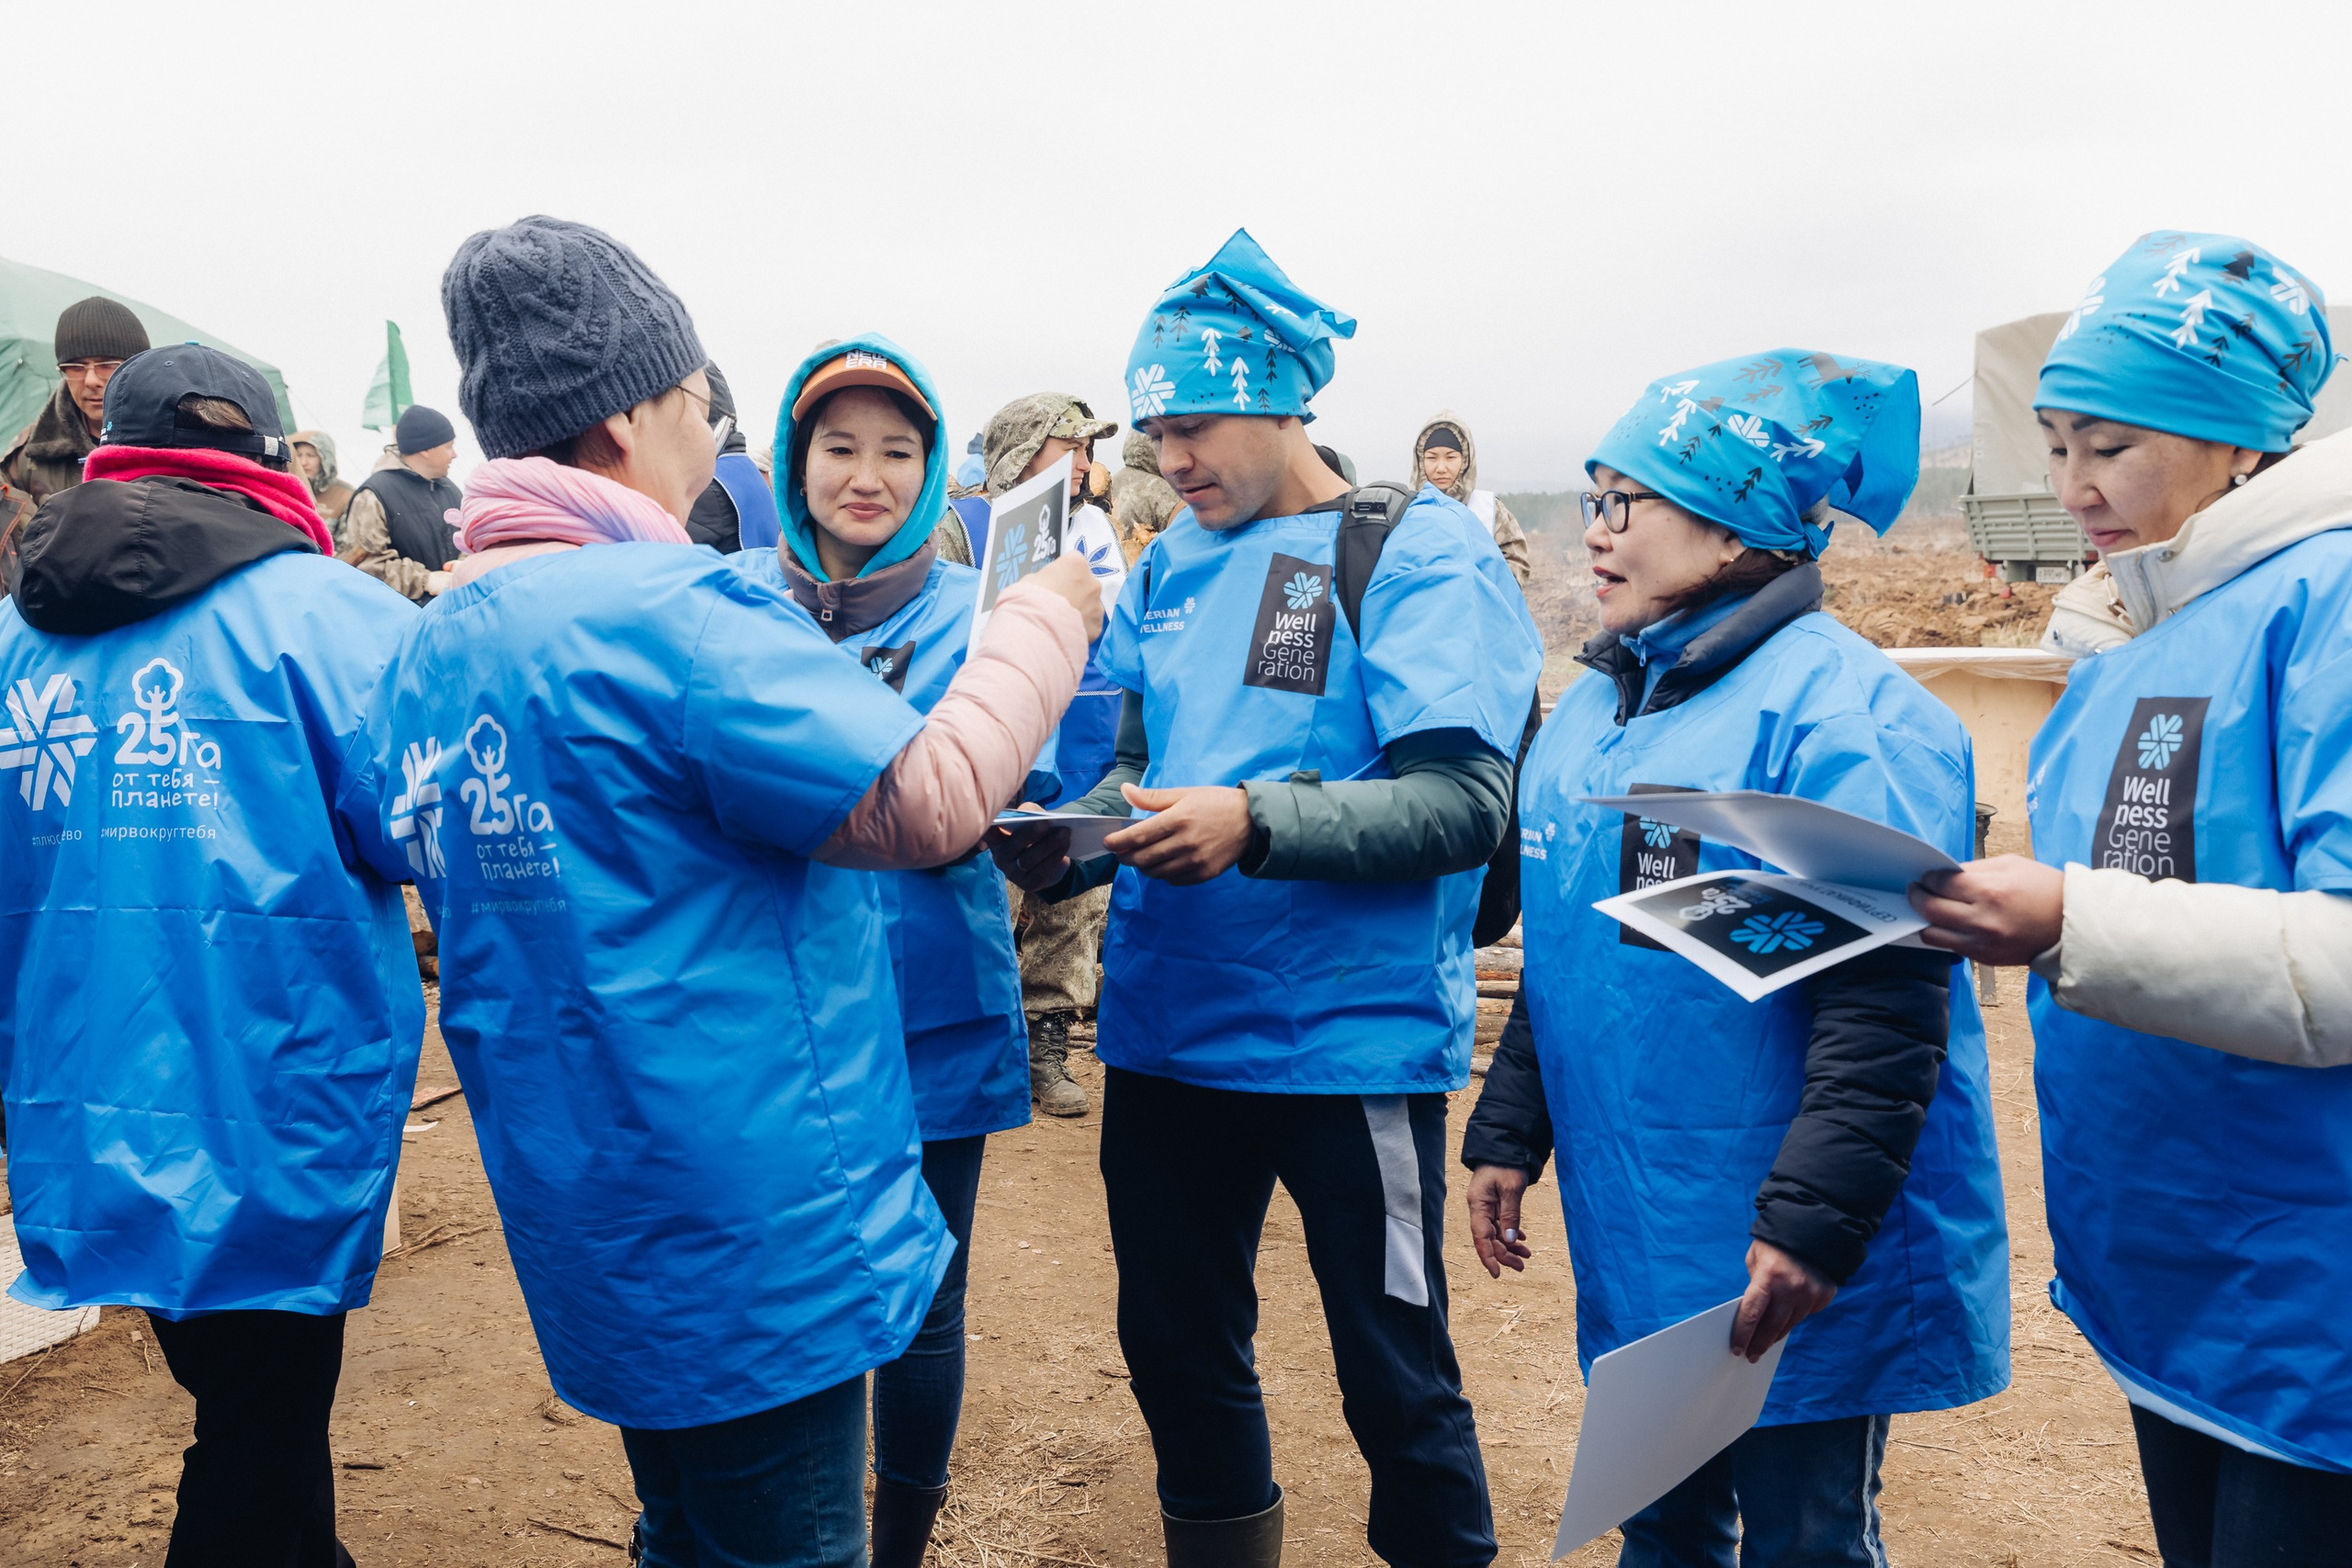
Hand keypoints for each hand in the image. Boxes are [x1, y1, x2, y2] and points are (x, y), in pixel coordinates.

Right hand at [987, 803, 1072, 892]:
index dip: (989, 828)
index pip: (987, 834)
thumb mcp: (1032, 818)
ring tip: (1065, 832)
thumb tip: (1031, 812)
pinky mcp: (1028, 885)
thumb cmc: (1037, 834)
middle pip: (1012, 846)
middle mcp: (1000, 858)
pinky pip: (1040, 872)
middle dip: (1029, 834)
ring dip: (1048, 845)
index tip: (993, 819)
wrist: (1051, 860)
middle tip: (1046, 822)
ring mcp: (1012, 874)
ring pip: (1028, 860)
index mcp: (996, 840)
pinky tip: (1065, 845)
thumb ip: (1028, 810)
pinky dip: (1054, 857)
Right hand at [1025, 552, 1105, 641]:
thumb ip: (1045, 579)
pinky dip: (1082, 627)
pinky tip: (1067, 631)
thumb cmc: (1030, 600)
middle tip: (1057, 603)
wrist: (1036, 630)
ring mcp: (1097, 605)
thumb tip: (1046, 585)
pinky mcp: (1097, 626)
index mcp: (1076, 563)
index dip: (1061, 574)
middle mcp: (1092, 582)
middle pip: (1085, 583)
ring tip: (1061, 620)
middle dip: (1075, 591)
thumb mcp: (1031, 580)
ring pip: (1091, 605)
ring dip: (1080, 609)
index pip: (1073, 562)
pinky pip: (1090, 624)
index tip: (1053, 583)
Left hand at [1102, 783, 1252, 884]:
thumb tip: (1125, 791)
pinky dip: (1163, 874)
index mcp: (1179, 818)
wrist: (1252, 821)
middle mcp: (1186, 842)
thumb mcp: (1184, 794)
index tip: (1108, 843)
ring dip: (1143, 867)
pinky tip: (1164, 864)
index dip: (1118, 842)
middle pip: (1143, 858)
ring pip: (1157, 872)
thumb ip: (1152, 797)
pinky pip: (1174, 880)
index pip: (1139, 836)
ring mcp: (1196, 860)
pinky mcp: (1204, 873)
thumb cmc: (1215, 803)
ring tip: (1142, 858)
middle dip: (1126, 857)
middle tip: (1121, 853)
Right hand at [1465, 1165, 1533, 1277]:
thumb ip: (1510, 1214)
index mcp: (1478, 1204)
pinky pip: (1500, 1223)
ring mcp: (1486, 1205)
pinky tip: (1521, 1239)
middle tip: (1522, 1266)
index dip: (1488, 1257)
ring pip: (1496, 1232)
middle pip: (1488, 1238)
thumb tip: (1510, 1240)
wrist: (1506, 1145)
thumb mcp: (1511, 1189)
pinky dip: (1510, 1232)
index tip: (1496, 1274)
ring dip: (1509, 1245)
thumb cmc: (1507, 1164)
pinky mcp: (1494, 1202)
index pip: (1480, 1237)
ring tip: (1526, 1255)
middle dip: (1504, 1254)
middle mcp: (1479, 1207)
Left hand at [1729, 1240, 1836, 1362]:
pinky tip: (1787, 1318)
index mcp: (1768, 1277)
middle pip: (1772, 1327)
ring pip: (1790, 1324)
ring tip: (1766, 1343)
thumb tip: (1754, 1311)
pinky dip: (1795, 1317)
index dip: (1743, 1335)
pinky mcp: (1824, 1296)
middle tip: (1751, 1356)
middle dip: (1759, 1344)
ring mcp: (1810, 1294)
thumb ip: (1755, 1284)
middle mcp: (1791, 1289)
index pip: (1751, 1314)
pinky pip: (1806, 1314)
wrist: (1814, 1228)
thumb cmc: (1776, 1243)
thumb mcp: (1756, 1258)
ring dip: (1776, 1335)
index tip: (1737, 1349)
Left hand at [1910, 855, 2064, 966]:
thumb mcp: (2010, 865)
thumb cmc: (2044, 889)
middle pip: (1929, 909)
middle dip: (1917, 896)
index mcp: (1989, 892)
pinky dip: (1944, 934)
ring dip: (1925, 919)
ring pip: (1932, 934)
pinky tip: (1948, 922)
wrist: (2072, 924)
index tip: (1926, 876)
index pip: (1939, 884)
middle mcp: (1981, 920)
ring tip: (1929, 908)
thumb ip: (1973, 870)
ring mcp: (1982, 943)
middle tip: (1915, 890)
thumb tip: (1944, 874)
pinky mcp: (1985, 958)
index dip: (1928, 878)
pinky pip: (1950, 946)